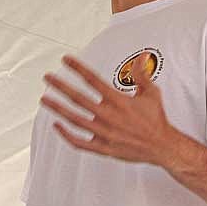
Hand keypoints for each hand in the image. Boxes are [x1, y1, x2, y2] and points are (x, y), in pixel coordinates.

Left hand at [41, 53, 178, 164]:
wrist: (162, 146)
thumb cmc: (156, 119)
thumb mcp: (151, 92)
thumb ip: (141, 74)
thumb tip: (140, 58)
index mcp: (118, 101)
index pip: (92, 80)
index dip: (77, 68)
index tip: (66, 60)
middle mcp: (108, 116)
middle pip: (78, 98)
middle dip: (60, 86)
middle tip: (48, 77)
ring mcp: (104, 133)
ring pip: (74, 119)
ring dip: (57, 108)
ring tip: (45, 98)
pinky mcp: (103, 147)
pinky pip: (79, 142)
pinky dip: (66, 134)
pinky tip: (57, 125)